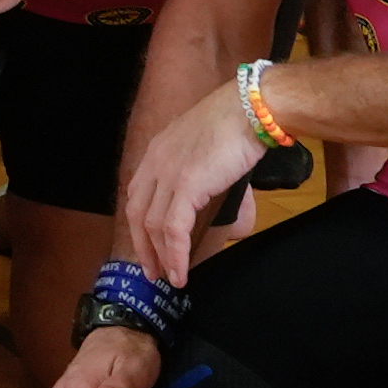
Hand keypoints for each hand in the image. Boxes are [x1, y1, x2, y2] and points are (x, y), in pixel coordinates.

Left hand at [109, 78, 265, 286]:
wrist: (249, 109)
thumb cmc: (237, 123)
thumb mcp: (205, 145)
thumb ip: (197, 169)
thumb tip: (206, 193)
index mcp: (157, 151)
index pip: (138, 194)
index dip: (140, 224)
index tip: (147, 245)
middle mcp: (155, 163)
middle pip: (138, 213)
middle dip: (144, 246)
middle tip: (153, 271)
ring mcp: (168, 174)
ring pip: (153, 226)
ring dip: (161, 257)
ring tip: (171, 278)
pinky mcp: (186, 186)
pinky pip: (173, 229)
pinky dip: (175, 255)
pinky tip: (181, 271)